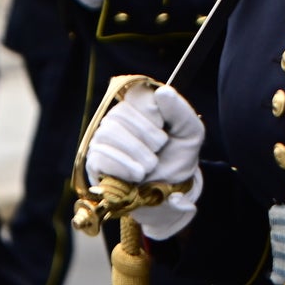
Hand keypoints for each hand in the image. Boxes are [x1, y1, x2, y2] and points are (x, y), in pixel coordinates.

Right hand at [86, 83, 204, 239]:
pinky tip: (137, 175)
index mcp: (137, 105)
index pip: (136, 95)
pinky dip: (124, 166)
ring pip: (109, 133)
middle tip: (159, 151)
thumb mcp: (190, 133)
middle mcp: (116, 116)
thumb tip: (163, 92)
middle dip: (148, 138)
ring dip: (137, 153)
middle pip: (121, 114)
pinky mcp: (94, 160)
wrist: (169, 193)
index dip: (154, 115)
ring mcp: (102, 138)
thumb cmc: (178, 156)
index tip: (165, 130)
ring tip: (149, 166)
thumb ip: (180, 111)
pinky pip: (101, 155)